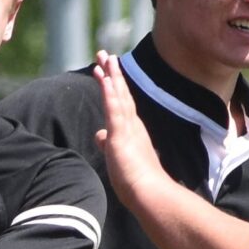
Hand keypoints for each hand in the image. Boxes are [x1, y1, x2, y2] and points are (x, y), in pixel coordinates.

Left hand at [92, 50, 167, 205]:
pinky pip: (114, 109)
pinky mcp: (121, 135)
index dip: (114, 85)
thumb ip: (109, 143)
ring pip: (118, 96)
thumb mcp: (118, 156)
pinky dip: (109, 92)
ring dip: (110, 76)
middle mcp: (131, 125)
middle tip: (104, 53)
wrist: (150, 194)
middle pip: (120, 93)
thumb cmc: (136, 182)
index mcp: (131, 130)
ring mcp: (127, 128)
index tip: (107, 70)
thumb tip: (99, 135)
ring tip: (104, 57)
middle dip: (111, 73)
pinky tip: (104, 78)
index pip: (120, 103)